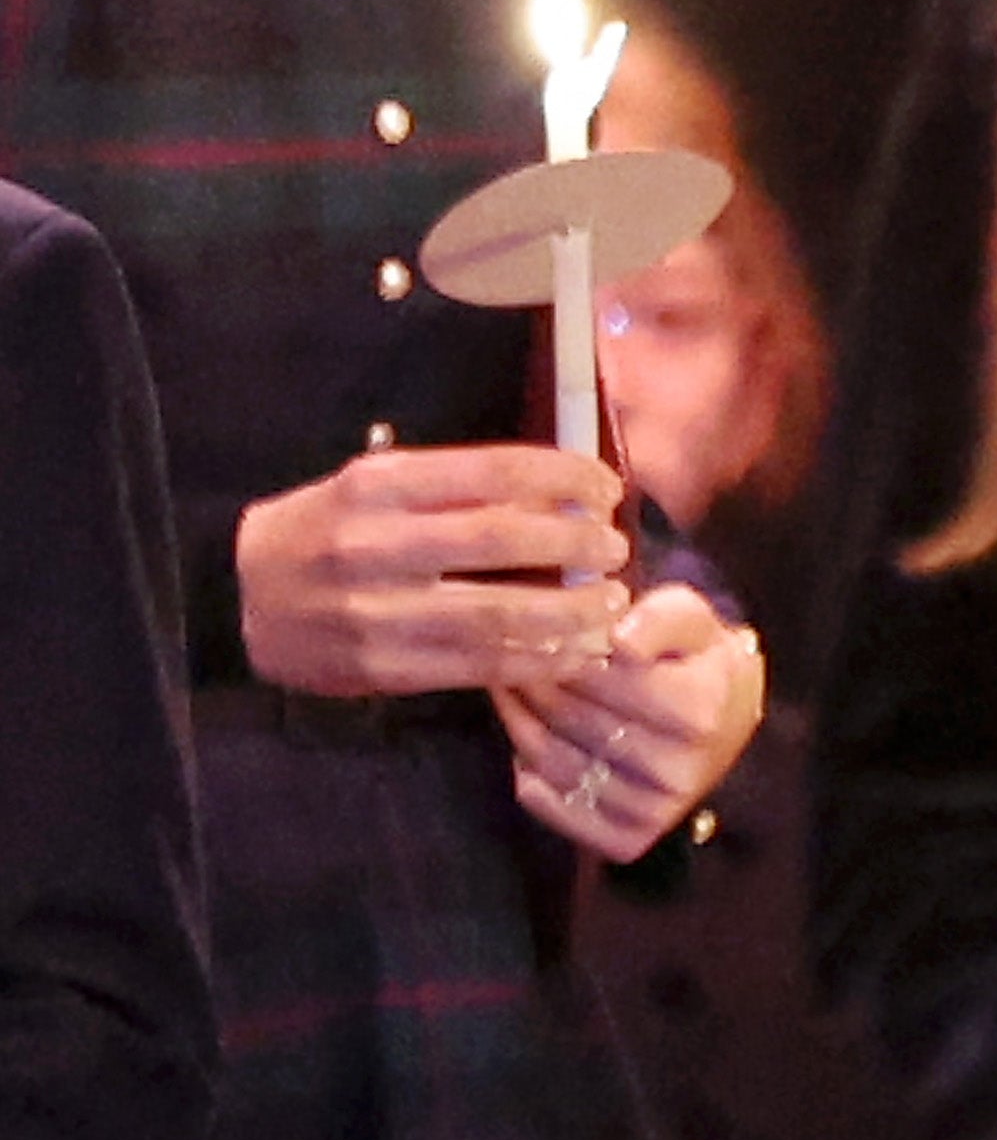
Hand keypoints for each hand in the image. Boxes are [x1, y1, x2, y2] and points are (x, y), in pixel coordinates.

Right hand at [237, 442, 625, 700]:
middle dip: (572, 546)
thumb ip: (448, 489)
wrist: (238, 598)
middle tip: (614, 549)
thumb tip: (550, 494)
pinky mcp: (385, 666)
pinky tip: (575, 652)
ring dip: (567, 614)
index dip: (559, 478)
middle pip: (499, 541)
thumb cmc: (320, 534)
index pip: (488, 473)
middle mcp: (377, 544)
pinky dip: (536, 660)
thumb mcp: (369, 487)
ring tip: (608, 607)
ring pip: (496, 614)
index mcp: (377, 485)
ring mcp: (380, 611)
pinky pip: (477, 666)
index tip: (604, 488)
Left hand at [498, 579, 765, 861]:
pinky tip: (532, 744)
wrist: (725, 721)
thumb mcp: (687, 617)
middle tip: (514, 655)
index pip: (597, 673)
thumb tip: (619, 640)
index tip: (542, 629)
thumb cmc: (695, 659)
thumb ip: (656, 617)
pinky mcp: (629, 840)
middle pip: (571, 715)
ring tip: (513, 689)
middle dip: (532, 678)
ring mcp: (654, 811)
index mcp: (698, 711)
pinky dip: (529, 775)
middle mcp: (679, 770)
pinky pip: (553, 808)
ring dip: (518, 720)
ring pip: (553, 760)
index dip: (558, 646)